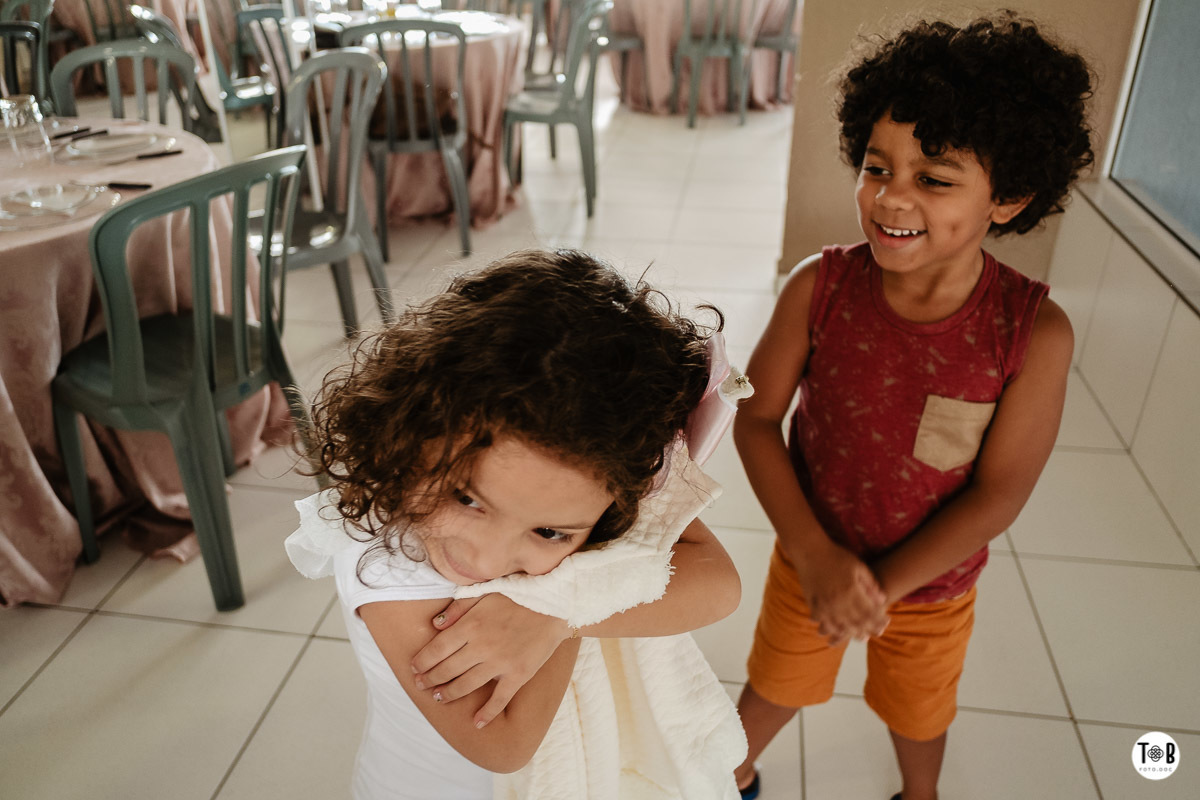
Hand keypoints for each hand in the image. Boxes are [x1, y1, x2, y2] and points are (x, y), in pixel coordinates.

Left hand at [411, 594, 571, 727]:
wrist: (554, 604)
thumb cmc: (518, 595)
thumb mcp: (484, 592)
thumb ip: (458, 607)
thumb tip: (434, 625)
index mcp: (471, 624)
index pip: (437, 649)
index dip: (422, 661)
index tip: (414, 667)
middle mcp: (482, 646)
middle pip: (447, 669)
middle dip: (430, 679)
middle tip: (421, 685)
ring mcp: (500, 663)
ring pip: (466, 685)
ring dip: (448, 694)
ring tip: (438, 697)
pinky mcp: (518, 675)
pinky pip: (499, 699)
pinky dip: (487, 713)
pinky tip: (476, 723)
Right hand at [792, 541, 889, 644]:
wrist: (809, 551)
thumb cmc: (836, 556)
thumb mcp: (858, 566)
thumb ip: (871, 583)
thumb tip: (883, 599)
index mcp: (851, 590)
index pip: (869, 613)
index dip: (879, 621)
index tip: (886, 624)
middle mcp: (838, 600)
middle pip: (856, 623)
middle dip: (868, 630)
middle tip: (875, 634)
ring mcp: (824, 604)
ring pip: (840, 626)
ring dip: (850, 633)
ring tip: (858, 637)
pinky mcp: (813, 604)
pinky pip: (823, 622)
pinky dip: (830, 628)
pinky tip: (836, 630)